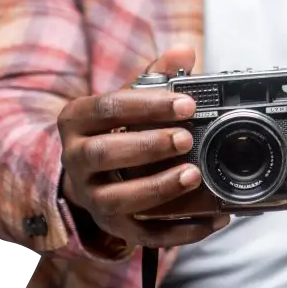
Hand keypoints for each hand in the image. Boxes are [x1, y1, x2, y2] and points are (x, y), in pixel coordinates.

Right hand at [57, 45, 229, 247]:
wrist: (88, 171)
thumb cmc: (113, 129)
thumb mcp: (127, 98)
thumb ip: (155, 77)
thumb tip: (183, 52)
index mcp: (77, 121)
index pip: (107, 108)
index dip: (147, 105)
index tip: (186, 104)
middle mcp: (76, 160)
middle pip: (104, 154)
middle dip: (148, 146)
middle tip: (186, 139)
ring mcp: (92, 197)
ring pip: (117, 199)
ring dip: (158, 188)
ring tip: (194, 175)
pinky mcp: (113, 226)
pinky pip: (143, 235)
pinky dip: (179, 231)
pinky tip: (210, 219)